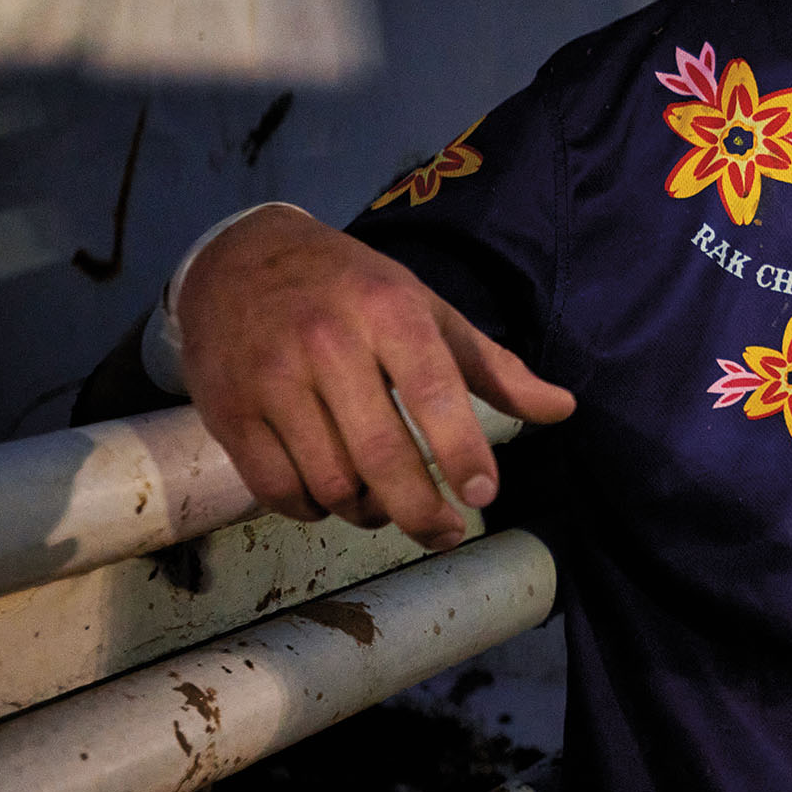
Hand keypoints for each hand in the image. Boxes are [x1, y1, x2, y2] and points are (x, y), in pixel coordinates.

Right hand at [180, 205, 575, 549]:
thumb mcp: (426, 308)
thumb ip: (493, 366)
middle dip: (420, 510)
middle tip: (446, 532)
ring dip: (366, 512)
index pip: (433, 389)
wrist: (240, 259)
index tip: (484, 493)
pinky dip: (312, 511)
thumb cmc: (352, 287)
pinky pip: (277, 490)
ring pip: (330, 482)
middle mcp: (329, 343)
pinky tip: (331, 499)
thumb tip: (563, 409)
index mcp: (389, 311)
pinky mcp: (228, 411)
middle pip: (380, 454)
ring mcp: (272, 379)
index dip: (461, 449)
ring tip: (384, 505)